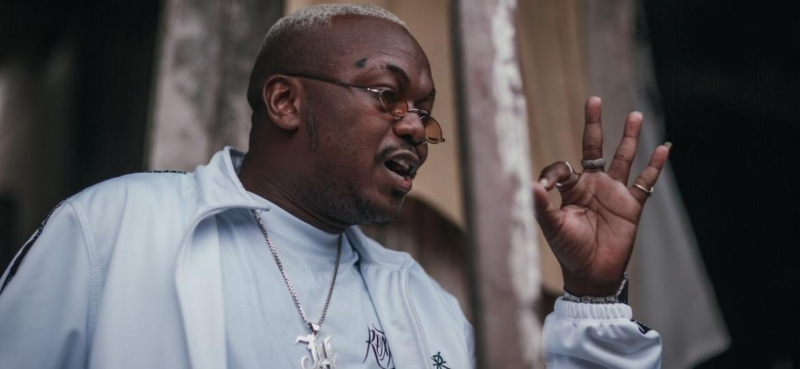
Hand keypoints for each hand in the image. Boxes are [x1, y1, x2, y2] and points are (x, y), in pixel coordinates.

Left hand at [532, 97, 670, 296]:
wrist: (592, 273)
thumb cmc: (568, 250)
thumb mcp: (552, 227)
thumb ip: (542, 206)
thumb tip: (531, 185)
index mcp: (571, 188)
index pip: (563, 166)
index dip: (553, 173)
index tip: (544, 186)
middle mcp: (593, 185)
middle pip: (594, 148)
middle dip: (594, 124)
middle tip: (594, 99)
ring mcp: (613, 193)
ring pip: (623, 158)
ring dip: (629, 137)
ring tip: (635, 115)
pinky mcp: (631, 205)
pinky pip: (645, 182)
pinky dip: (655, 166)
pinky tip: (663, 148)